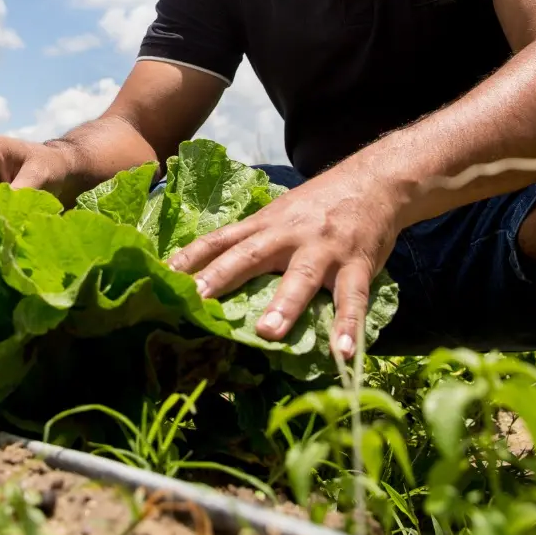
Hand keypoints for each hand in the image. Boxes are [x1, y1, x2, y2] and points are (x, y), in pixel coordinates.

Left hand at [166, 170, 400, 357]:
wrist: (374, 182)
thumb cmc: (318, 206)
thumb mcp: (279, 214)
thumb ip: (252, 240)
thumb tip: (210, 270)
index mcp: (264, 224)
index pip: (219, 239)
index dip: (189, 257)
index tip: (161, 276)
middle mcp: (288, 235)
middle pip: (249, 255)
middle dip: (222, 278)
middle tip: (197, 301)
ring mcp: (323, 249)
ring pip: (301, 277)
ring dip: (285, 305)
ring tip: (268, 333)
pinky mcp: (357, 263)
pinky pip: (353, 297)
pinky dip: (350, 325)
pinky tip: (344, 352)